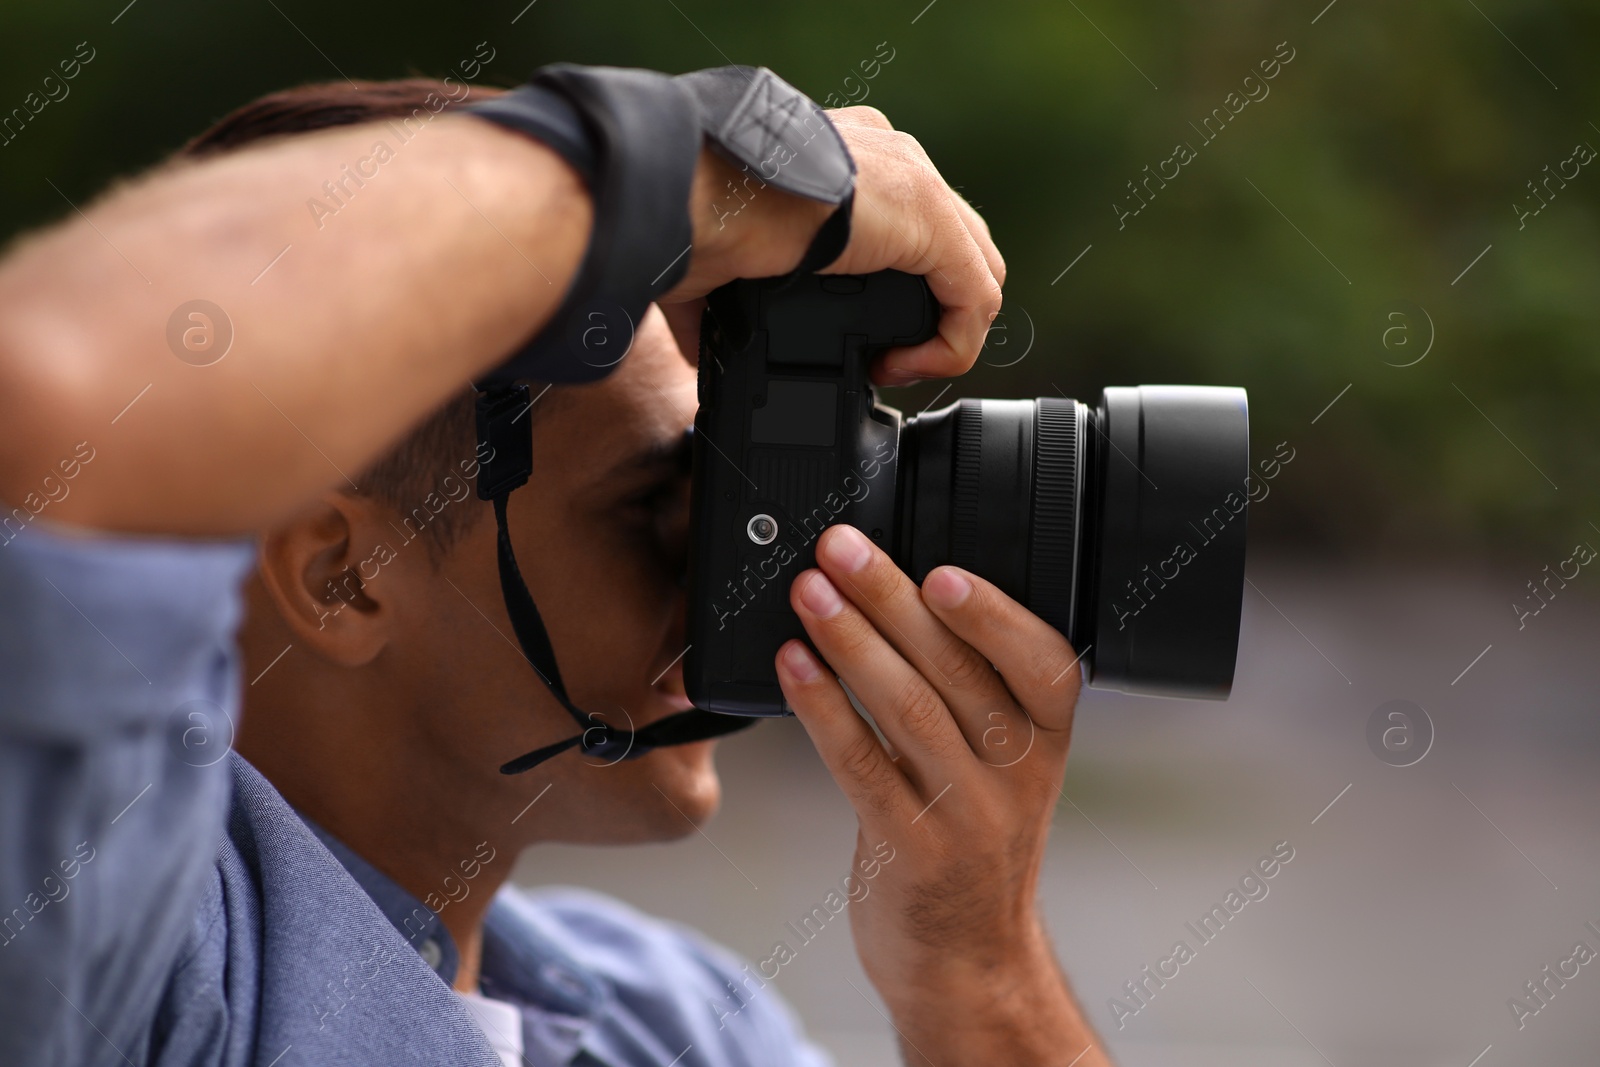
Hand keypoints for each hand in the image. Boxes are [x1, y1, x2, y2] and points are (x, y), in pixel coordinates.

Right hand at [662, 106, 1004, 385]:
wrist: (700, 195)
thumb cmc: (690, 216)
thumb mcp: (716, 258)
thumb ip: (721, 299)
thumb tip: (697, 349)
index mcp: (845, 157)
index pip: (903, 224)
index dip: (893, 292)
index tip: (853, 338)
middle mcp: (890, 157)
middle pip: (950, 247)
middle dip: (928, 313)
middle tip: (880, 358)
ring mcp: (916, 182)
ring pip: (972, 270)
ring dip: (940, 333)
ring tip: (891, 368)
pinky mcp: (931, 218)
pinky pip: (974, 297)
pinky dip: (950, 345)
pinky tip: (902, 367)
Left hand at [774, 524, 1109, 1066]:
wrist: (967, 959)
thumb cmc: (972, 840)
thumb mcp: (1000, 763)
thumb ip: (968, 688)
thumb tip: (890, 589)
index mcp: (1048, 739)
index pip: (1043, 662)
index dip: (992, 613)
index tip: (939, 565)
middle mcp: (1017, 775)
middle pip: (957, 670)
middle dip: (891, 599)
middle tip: (838, 548)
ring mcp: (966, 816)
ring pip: (909, 711)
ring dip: (850, 642)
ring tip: (805, 592)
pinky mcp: (909, 849)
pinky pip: (861, 766)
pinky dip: (822, 708)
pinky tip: (791, 665)